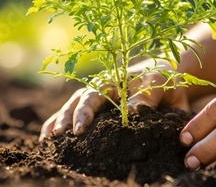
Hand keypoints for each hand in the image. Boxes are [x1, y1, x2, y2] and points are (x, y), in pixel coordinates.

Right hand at [39, 62, 189, 140]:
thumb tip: (131, 114)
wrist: (168, 74)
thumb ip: (145, 99)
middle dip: (65, 120)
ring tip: (47, 140)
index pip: (93, 97)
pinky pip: (75, 116)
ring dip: (58, 123)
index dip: (84, 114)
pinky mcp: (97, 110)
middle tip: (57, 137)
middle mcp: (98, 89)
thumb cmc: (162, 79)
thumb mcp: (157, 86)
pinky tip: (50, 140)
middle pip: (76, 103)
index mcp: (111, 81)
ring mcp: (96, 99)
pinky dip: (61, 125)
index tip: (79, 131)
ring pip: (71, 108)